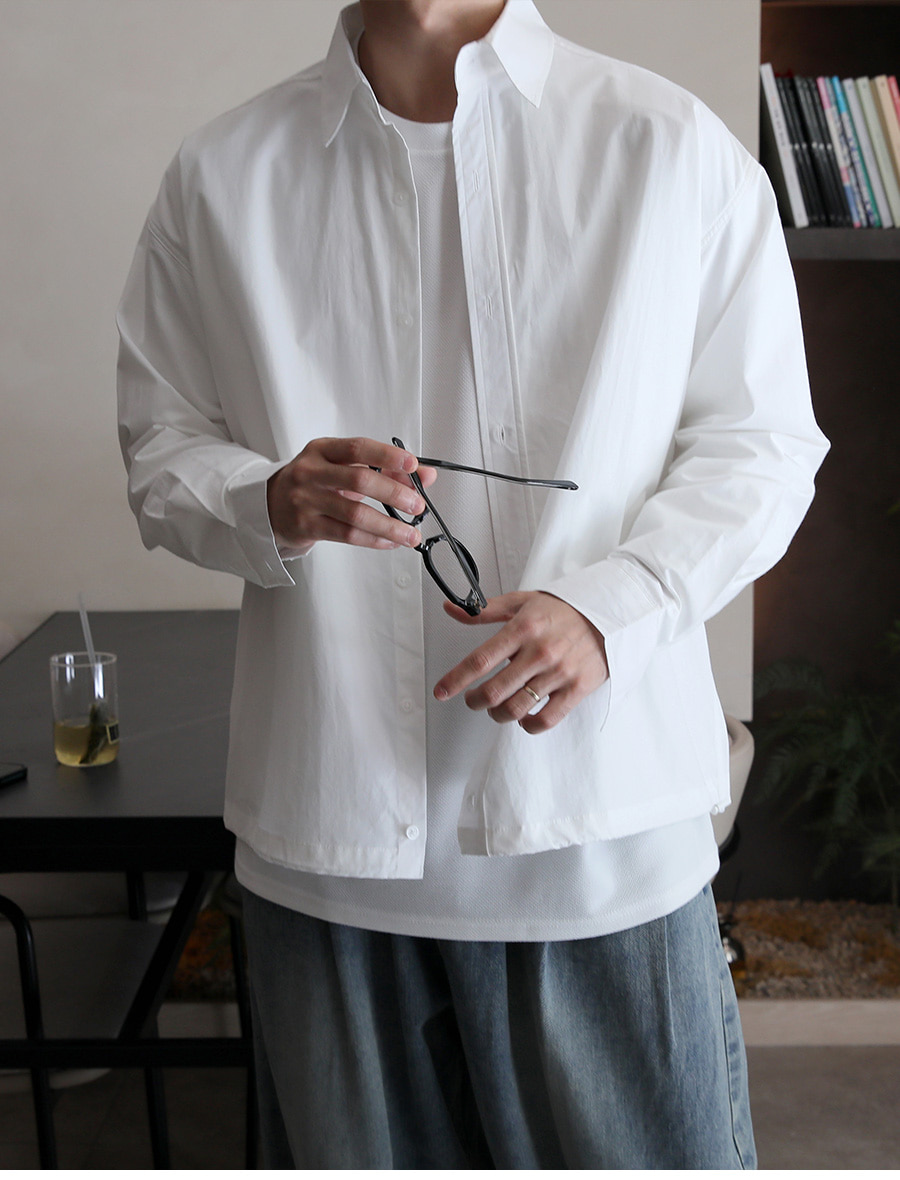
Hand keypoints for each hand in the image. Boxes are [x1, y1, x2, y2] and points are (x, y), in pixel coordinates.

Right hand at [266, 437, 435, 550]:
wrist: (269, 505)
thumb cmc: (313, 482)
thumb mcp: (341, 466)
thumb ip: (383, 468)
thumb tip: (425, 475)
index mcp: (322, 450)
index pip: (358, 448)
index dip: (386, 455)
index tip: (412, 464)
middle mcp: (311, 472)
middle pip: (359, 481)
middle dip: (394, 493)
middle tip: (417, 504)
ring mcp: (306, 501)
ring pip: (355, 514)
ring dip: (389, 526)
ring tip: (410, 534)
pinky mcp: (306, 526)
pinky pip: (347, 534)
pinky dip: (373, 539)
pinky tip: (390, 542)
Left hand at [433, 591, 607, 733]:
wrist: (609, 614)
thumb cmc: (563, 610)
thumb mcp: (522, 603)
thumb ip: (485, 610)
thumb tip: (452, 609)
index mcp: (523, 629)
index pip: (480, 660)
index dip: (456, 679)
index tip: (442, 691)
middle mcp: (540, 652)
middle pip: (495, 691)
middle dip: (475, 701)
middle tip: (471, 699)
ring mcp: (559, 673)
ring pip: (516, 708)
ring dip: (498, 714)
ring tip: (496, 709)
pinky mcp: (576, 689)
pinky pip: (546, 719)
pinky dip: (528, 725)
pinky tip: (524, 718)